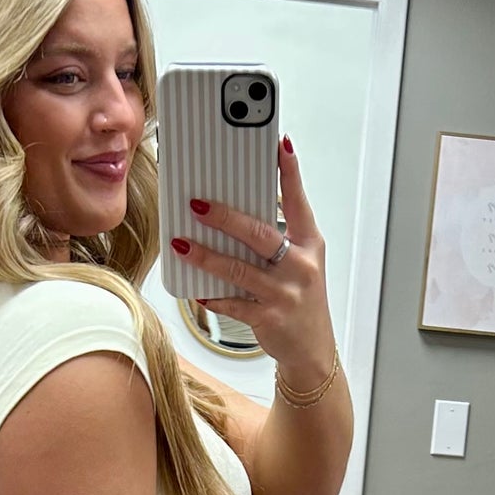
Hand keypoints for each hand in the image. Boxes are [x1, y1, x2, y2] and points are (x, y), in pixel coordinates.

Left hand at [169, 139, 335, 388]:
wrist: (312, 350)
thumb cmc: (300, 299)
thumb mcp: (300, 264)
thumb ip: (276, 238)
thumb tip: (231, 213)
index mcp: (309, 244)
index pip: (298, 201)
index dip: (290, 172)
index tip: (279, 145)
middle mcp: (300, 266)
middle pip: (259, 234)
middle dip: (225, 217)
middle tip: (197, 204)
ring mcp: (285, 293)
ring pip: (240, 269)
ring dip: (207, 256)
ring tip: (182, 244)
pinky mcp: (270, 318)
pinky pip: (234, 303)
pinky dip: (213, 296)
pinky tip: (198, 289)